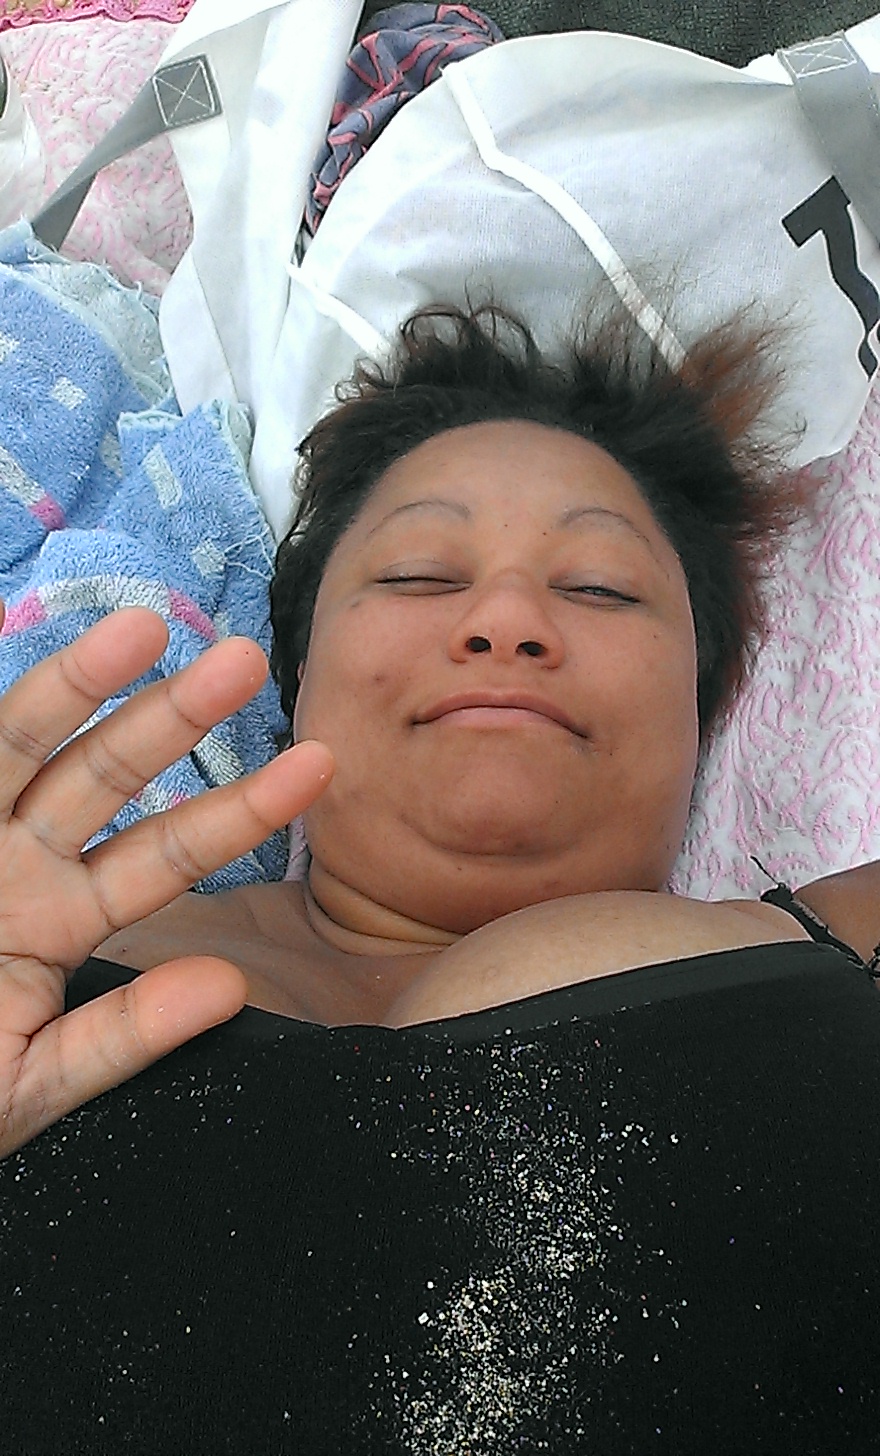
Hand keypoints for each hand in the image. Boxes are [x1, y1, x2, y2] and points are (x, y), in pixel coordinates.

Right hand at [0, 603, 333, 1156]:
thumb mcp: (26, 1084)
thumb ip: (121, 1038)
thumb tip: (229, 986)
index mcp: (55, 921)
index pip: (164, 854)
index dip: (239, 810)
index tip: (318, 766)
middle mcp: (11, 867)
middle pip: (100, 776)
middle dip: (169, 718)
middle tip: (246, 659)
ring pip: (15, 747)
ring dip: (73, 685)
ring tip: (141, 627)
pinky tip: (2, 633)